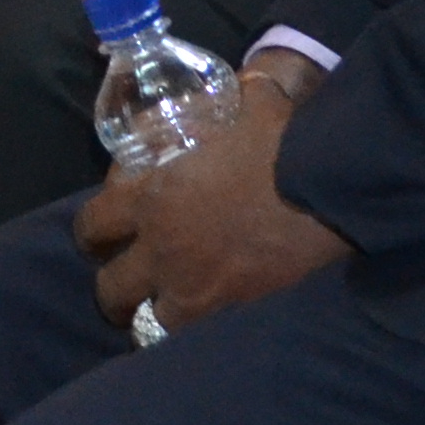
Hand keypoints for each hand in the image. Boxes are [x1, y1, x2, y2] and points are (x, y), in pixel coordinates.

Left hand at [73, 61, 354, 335]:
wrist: (332, 192)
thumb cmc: (287, 142)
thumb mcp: (252, 102)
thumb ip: (235, 95)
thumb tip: (247, 81)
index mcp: (151, 196)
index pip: (92, 223)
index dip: (94, 230)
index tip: (104, 233)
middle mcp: (161, 249)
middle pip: (108, 287)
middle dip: (114, 284)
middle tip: (128, 278)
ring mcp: (193, 290)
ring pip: (142, 323)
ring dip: (147, 315)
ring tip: (162, 310)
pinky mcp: (230, 316)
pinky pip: (189, 342)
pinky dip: (188, 338)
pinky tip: (200, 328)